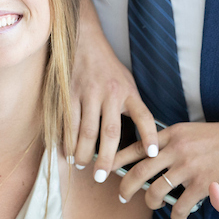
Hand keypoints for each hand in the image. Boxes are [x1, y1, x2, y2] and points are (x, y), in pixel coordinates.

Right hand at [71, 7, 158, 180]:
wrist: (84, 41)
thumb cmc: (108, 68)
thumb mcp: (127, 83)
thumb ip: (132, 106)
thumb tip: (142, 138)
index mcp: (128, 92)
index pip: (144, 116)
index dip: (150, 136)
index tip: (152, 155)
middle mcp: (110, 94)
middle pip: (110, 132)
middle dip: (106, 157)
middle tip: (101, 176)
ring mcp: (88, 94)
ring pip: (86, 130)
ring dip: (83, 152)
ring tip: (82, 165)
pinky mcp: (70, 93)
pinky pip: (68, 122)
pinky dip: (66, 139)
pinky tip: (66, 151)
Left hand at [114, 121, 218, 218]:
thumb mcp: (190, 131)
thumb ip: (170, 142)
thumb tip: (150, 155)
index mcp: (171, 134)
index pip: (136, 146)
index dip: (115, 159)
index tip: (103, 168)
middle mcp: (176, 149)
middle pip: (139, 172)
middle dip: (125, 187)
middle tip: (122, 196)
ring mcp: (188, 167)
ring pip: (156, 191)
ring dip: (151, 203)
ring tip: (154, 205)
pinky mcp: (202, 184)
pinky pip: (180, 205)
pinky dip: (176, 215)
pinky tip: (178, 217)